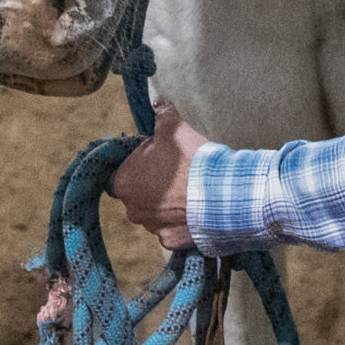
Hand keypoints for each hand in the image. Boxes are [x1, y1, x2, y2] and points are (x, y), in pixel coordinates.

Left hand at [112, 101, 209, 251]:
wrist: (220, 194)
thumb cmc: (191, 160)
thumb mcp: (174, 128)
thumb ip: (163, 114)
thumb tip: (159, 102)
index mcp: (124, 182)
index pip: (125, 171)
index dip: (141, 163)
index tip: (159, 157)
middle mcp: (132, 210)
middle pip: (140, 193)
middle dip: (155, 184)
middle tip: (179, 172)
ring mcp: (153, 228)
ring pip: (157, 213)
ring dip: (169, 203)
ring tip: (192, 190)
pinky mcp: (172, 242)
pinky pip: (174, 229)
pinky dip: (183, 221)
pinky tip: (197, 208)